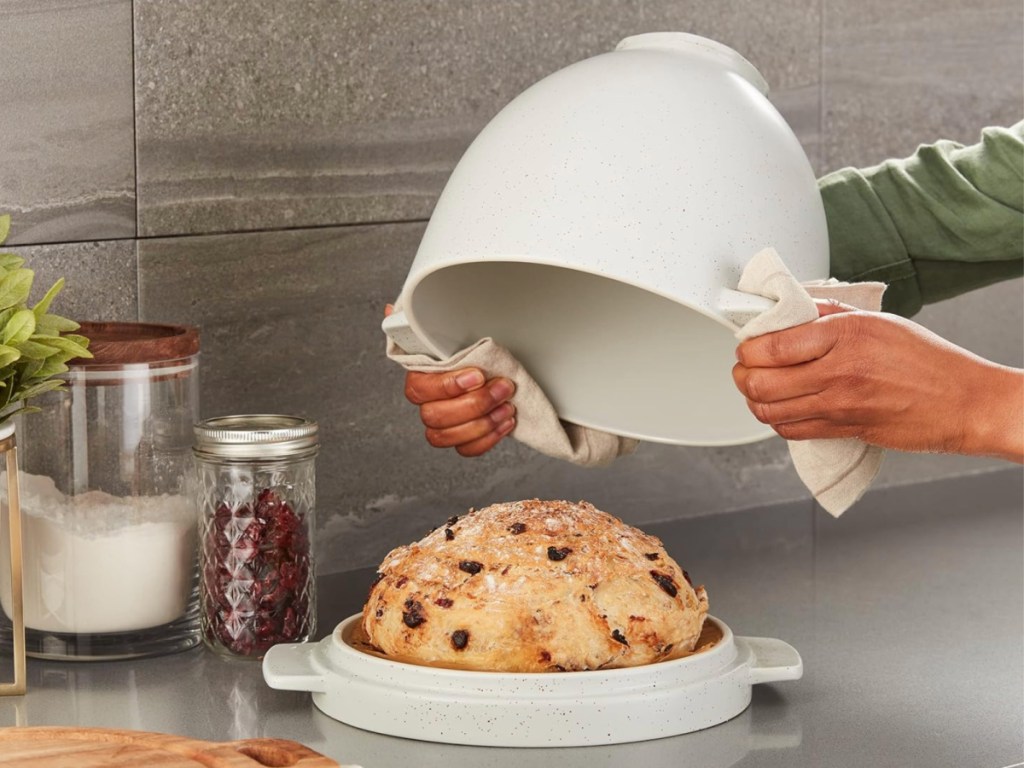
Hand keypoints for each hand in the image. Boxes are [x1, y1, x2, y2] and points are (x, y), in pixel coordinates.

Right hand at [386, 305, 515, 456]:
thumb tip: (391, 311)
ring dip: (482, 424)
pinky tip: (506, 422)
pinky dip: (488, 440)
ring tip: (507, 406)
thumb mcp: (450, 334)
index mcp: (419, 378)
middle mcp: (426, 404)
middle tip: (502, 388)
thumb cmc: (468, 352)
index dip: (449, 387)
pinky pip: (466, 450)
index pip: (421, 389)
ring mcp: (442, 425)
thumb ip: (422, 325)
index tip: (477, 376)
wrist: (492, 370)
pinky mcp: (461, 439)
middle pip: (435, 417)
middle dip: (474, 405)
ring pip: (447, 437)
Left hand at [732, 303, 1023, 460]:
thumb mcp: (877, 320)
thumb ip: (828, 314)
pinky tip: (781, 408)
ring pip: (769, 410)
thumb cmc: (926, 359)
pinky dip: (776, 420)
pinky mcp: (844, 430)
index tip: (747, 345)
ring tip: (757, 387)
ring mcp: (839, 405)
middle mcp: (837, 372)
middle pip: (760, 381)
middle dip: (742, 374)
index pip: (771, 346)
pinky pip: (791, 431)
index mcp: (844, 335)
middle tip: (744, 367)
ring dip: (753, 399)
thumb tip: (789, 310)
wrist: (963, 401)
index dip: (747, 348)